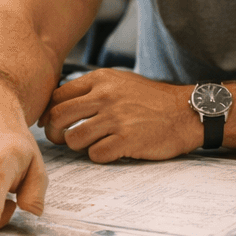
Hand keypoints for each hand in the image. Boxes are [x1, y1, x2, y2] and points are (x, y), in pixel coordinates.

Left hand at [42, 69, 200, 160]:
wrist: (185, 112)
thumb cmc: (152, 100)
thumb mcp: (121, 81)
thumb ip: (93, 89)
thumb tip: (61, 103)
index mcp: (101, 79)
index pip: (58, 96)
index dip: (49, 113)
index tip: (51, 122)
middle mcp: (105, 96)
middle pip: (58, 116)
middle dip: (54, 132)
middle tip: (60, 139)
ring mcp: (116, 118)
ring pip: (73, 138)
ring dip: (77, 146)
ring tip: (89, 144)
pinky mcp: (127, 140)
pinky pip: (95, 154)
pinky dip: (98, 156)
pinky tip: (109, 151)